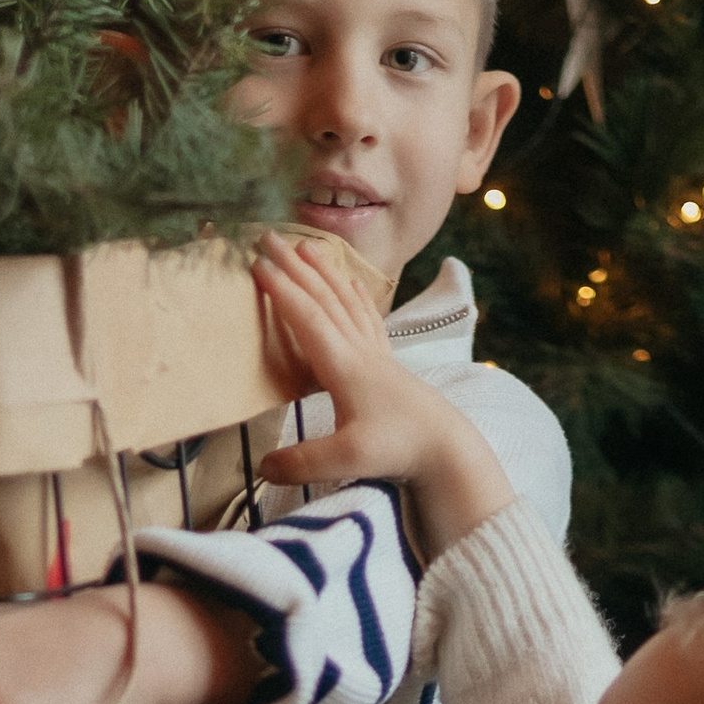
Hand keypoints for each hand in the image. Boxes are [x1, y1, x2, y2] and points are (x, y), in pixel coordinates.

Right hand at [255, 233, 514, 553]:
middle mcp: (359, 351)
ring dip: (323, 271)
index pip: (308, 318)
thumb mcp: (347, 460)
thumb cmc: (398, 449)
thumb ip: (302, 462)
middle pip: (323, 298)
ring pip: (346, 300)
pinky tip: (352, 283)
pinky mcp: (387, 363)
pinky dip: (356, 294)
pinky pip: (368, 317)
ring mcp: (376, 353)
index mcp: (344, 366)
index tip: (256, 264)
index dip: (281, 291)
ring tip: (306, 246)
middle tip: (268, 237)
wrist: (446, 448)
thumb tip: (262, 466)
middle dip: (294, 266)